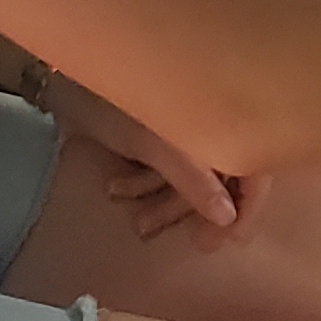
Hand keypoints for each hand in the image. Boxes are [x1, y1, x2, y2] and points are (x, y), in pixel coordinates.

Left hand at [44, 72, 263, 241]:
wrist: (64, 77)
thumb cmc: (117, 104)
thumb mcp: (157, 148)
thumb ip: (196, 182)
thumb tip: (228, 219)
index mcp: (223, 117)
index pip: (255, 169)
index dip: (247, 207)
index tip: (229, 240)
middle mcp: (210, 121)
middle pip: (224, 176)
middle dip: (200, 209)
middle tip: (192, 242)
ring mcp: (184, 126)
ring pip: (191, 174)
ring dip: (166, 202)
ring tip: (139, 224)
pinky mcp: (156, 131)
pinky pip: (165, 166)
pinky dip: (145, 183)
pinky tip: (115, 189)